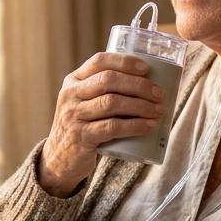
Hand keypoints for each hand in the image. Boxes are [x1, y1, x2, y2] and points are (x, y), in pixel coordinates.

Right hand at [39, 53, 166, 196]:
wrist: (60, 159)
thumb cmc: (82, 126)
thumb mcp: (84, 102)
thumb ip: (103, 90)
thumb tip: (148, 82)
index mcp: (73, 80)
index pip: (100, 61)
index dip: (125, 62)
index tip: (146, 69)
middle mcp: (70, 95)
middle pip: (109, 80)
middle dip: (139, 85)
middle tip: (159, 94)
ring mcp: (73, 116)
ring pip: (112, 103)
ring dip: (141, 106)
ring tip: (160, 111)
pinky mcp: (80, 137)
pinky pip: (112, 127)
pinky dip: (135, 125)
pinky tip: (149, 126)